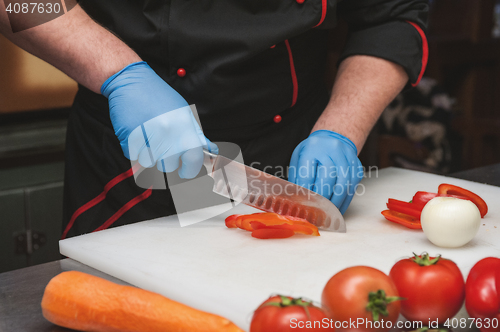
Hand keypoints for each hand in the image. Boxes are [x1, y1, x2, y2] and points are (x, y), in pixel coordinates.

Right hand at [101, 62, 217, 178]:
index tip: (184, 171)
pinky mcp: (129, 138)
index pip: (194, 161)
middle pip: (168, 166)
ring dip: (147, 154)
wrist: (131, 81)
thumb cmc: (159, 96)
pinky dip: (133, 148)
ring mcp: (149, 137)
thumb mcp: (184, 113)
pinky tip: (135, 132)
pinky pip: (132, 155)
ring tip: (147, 135)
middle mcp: (168, 134)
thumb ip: (196, 135)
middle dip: (164, 160)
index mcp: (185, 128)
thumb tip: (211, 151)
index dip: (189, 170)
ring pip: (148, 162)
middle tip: (160, 144)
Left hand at [288, 130, 362, 213]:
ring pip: (344, 184)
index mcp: (312, 147)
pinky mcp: (357, 165)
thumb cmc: (312, 151)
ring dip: (336, 202)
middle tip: (317, 211)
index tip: (303, 205)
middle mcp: (332, 149)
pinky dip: (345, 200)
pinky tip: (338, 207)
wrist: (332, 139)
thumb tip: (296, 200)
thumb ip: (297, 177)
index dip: (305, 192)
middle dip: (322, 198)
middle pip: (328, 179)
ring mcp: (347, 157)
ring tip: (329, 213)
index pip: (308, 174)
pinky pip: (353, 186)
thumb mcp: (299, 158)